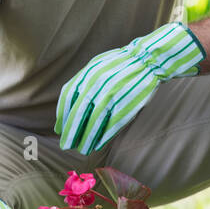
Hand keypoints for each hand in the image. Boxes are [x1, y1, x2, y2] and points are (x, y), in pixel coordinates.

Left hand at [56, 22, 204, 152]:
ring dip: (87, 138)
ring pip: (95, 122)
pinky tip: (99, 144)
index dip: (63, 116)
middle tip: (66, 145)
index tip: (60, 129)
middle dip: (71, 131)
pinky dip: (104, 136)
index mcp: (89, 73)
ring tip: (83, 149)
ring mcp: (113, 95)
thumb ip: (84, 81)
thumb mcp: (98, 66)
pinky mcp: (127, 104)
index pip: (68, 98)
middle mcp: (98, 84)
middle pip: (79, 113)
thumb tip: (71, 102)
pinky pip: (112, 124)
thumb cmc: (122, 64)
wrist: (148, 59)